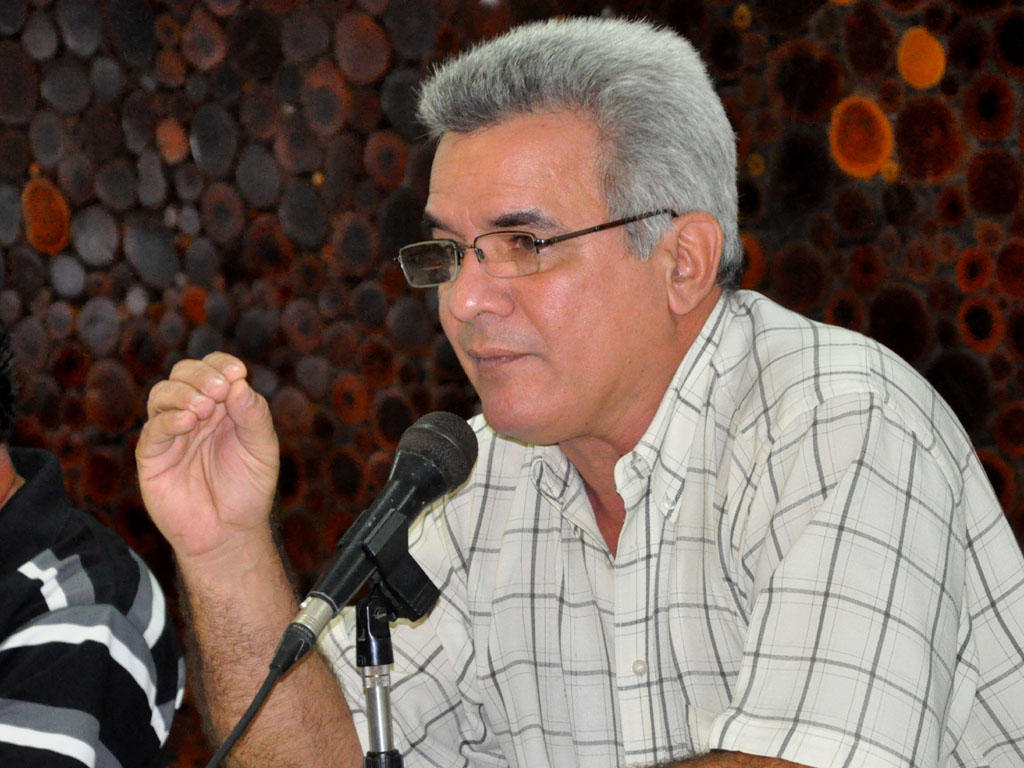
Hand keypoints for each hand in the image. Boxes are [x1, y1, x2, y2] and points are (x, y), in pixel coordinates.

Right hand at [136, 352, 279, 565]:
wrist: (230, 532)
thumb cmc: (248, 489)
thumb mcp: (262, 449)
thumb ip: (254, 415)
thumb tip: (240, 383)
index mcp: (223, 407)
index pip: (214, 370)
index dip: (221, 364)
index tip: (236, 372)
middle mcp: (194, 414)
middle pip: (183, 374)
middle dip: (200, 375)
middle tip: (219, 389)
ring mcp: (171, 434)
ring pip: (162, 395)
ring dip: (183, 393)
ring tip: (203, 408)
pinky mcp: (153, 457)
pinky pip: (153, 430)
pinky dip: (168, 420)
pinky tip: (188, 422)